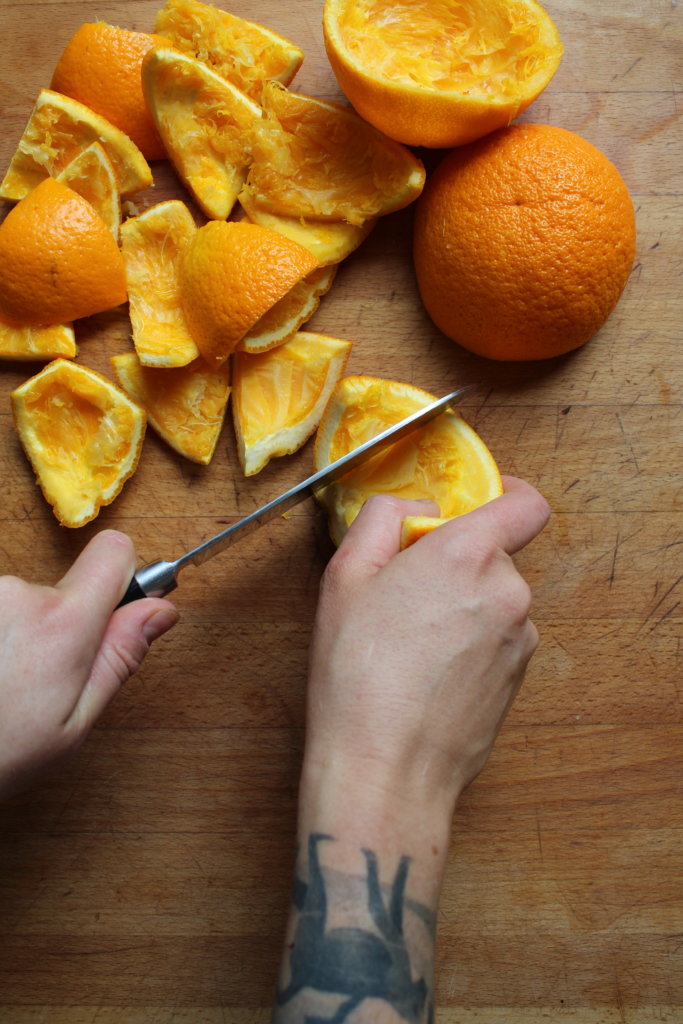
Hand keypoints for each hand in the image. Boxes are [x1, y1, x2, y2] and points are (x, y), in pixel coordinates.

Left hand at [0, 530, 177, 798]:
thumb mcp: (72, 725)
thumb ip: (120, 657)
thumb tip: (160, 610)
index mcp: (61, 624)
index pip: (114, 551)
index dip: (119, 581)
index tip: (108, 614)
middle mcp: (15, 594)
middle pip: (60, 587)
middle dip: (56, 625)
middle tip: (32, 681)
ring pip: (16, 601)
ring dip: (12, 634)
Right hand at [304, 477, 549, 813]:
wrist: (386, 768)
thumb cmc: (358, 675)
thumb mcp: (345, 577)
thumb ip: (382, 518)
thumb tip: (414, 508)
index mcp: (468, 556)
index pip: (525, 504)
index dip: (506, 495)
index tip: (476, 504)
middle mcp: (508, 593)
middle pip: (496, 554)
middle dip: (456, 563)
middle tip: (404, 594)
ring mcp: (519, 639)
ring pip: (496, 599)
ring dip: (464, 607)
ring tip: (411, 644)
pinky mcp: (519, 678)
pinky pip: (499, 639)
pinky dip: (472, 644)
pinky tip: (429, 673)